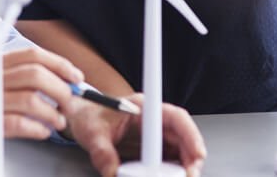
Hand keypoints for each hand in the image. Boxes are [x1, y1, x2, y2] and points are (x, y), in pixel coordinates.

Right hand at [0, 47, 82, 174]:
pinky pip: (20, 123)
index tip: (75, 76)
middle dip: (60, 88)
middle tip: (69, 102)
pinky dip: (38, 128)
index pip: (31, 54)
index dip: (59, 64)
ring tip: (57, 121)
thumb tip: (60, 78)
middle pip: (34, 74)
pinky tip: (43, 132)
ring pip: (30, 99)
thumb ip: (20, 79)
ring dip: (52, 113)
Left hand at [62, 94, 205, 176]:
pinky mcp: (150, 151)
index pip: (176, 118)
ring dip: (182, 168)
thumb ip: (102, 152)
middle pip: (183, 138)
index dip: (191, 135)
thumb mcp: (91, 133)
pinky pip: (167, 162)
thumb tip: (112, 172)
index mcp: (144, 107)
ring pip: (179, 152)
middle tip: (190, 176)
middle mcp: (153, 121)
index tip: (197, 154)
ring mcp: (153, 136)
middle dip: (191, 158)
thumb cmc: (88, 117)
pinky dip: (170, 173)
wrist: (80, 118)